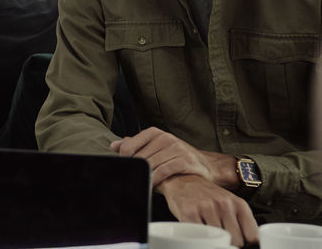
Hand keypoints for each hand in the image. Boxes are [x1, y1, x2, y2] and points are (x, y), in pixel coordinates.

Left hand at [111, 127, 237, 187]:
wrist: (208, 166)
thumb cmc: (177, 157)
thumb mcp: (157, 148)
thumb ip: (135, 145)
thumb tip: (114, 146)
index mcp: (154, 133)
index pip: (128, 147)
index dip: (124, 161)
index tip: (126, 170)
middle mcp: (165, 137)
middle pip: (138, 158)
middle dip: (135, 171)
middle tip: (133, 180)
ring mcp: (176, 148)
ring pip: (149, 165)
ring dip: (144, 178)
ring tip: (142, 185)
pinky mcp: (185, 160)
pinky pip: (162, 172)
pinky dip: (154, 181)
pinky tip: (152, 187)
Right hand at [156, 174, 257, 246]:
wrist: (182, 179)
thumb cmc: (209, 197)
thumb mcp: (231, 205)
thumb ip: (242, 223)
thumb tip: (251, 244)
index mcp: (239, 205)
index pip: (252, 237)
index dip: (246, 243)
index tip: (238, 242)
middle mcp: (224, 205)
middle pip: (236, 241)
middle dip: (228, 242)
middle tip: (219, 236)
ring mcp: (207, 208)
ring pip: (218, 240)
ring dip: (212, 239)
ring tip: (207, 231)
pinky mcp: (190, 212)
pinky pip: (199, 235)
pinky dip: (198, 237)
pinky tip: (197, 230)